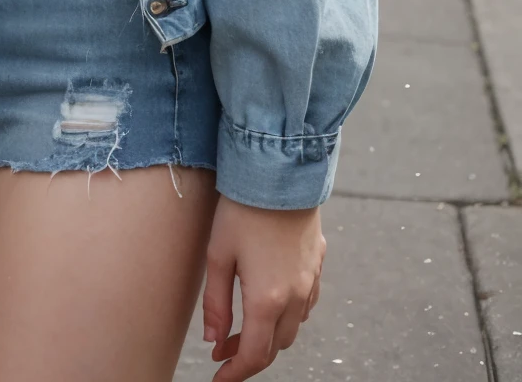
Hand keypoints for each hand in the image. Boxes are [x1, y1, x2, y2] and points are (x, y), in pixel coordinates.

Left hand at [202, 195, 324, 379]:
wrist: (280, 170)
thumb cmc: (243, 209)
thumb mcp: (218, 255)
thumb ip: (216, 303)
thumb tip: (214, 340)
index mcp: (267, 300)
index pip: (254, 355)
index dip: (235, 372)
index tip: (218, 377)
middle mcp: (295, 296)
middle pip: (276, 346)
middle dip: (250, 355)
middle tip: (223, 350)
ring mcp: (311, 279)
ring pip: (294, 327)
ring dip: (270, 336)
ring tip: (243, 327)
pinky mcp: (318, 261)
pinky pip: (307, 302)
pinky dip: (289, 314)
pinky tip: (272, 302)